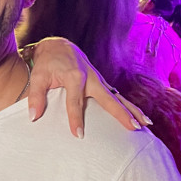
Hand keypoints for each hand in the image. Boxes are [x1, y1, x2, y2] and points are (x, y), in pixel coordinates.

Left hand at [25, 37, 150, 136]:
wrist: (58, 46)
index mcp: (75, 77)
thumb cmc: (47, 62)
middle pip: (109, 98)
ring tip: (146, 124)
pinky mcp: (102, 83)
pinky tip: (139, 117)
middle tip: (133, 128)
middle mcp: (91, 78)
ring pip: (118, 97)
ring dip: (132, 110)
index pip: (75, 102)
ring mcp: (99, 80)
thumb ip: (35, 96)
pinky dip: (129, 106)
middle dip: (121, 113)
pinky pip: (117, 96)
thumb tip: (34, 116)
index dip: (76, 118)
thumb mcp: (38, 76)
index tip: (78, 135)